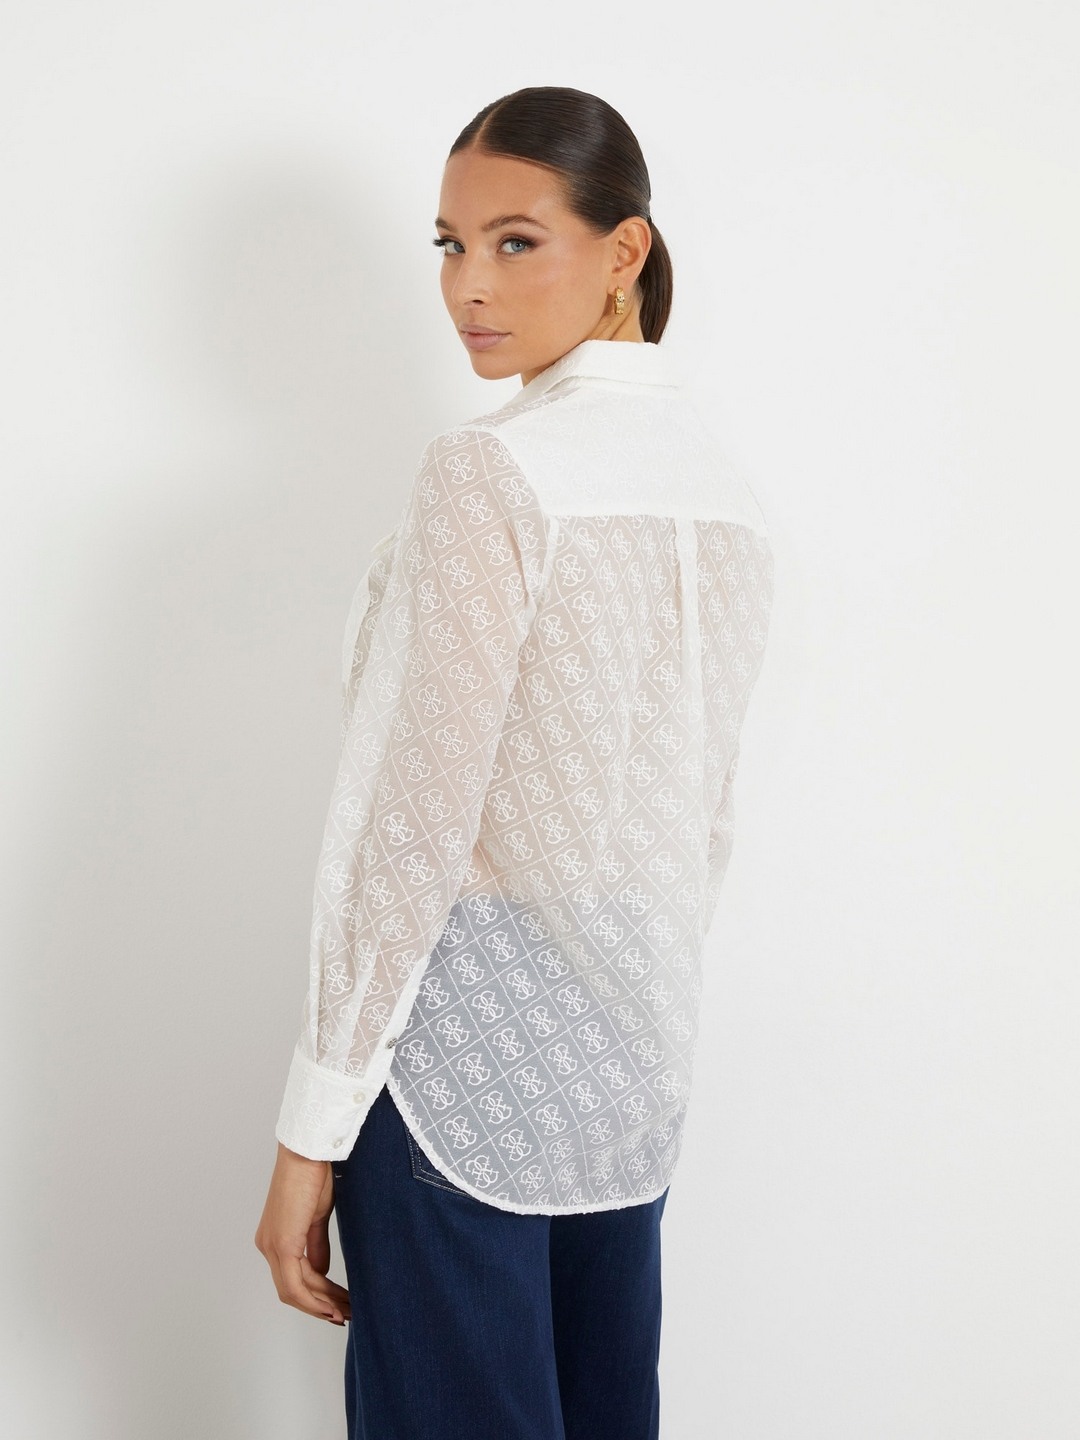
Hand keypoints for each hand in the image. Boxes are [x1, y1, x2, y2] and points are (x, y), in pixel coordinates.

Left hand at [255, 1142, 351, 1325]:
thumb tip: (320, 1272)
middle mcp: (267, 1246)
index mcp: (274, 1238)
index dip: (316, 1297)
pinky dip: (314, 1300)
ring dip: (321, 1305)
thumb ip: (315, 1245)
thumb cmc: (314, 1174)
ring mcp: (272, 1247)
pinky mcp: (283, 1245)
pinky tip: (333, 1306)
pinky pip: (296, 1285)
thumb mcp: (317, 1217)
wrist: (309, 1151)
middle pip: (293, 1290)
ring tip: (348, 1311)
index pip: (293, 1278)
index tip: (340, 1305)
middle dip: (321, 1305)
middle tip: (348, 1314)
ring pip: (294, 1292)